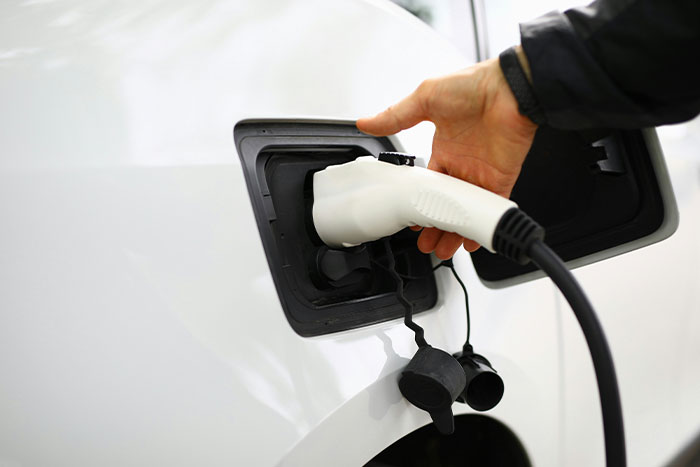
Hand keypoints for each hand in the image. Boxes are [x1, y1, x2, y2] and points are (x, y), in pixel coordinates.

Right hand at [357, 54, 536, 258]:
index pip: (428, 185)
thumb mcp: (425, 99)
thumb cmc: (473, 85)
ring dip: (455, 231)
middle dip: (436, 226)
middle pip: (446, 204)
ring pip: (465, 212)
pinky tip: (471, 240)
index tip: (413, 220)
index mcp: (444, 148)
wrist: (511, 88)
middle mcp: (462, 164)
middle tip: (426, 244)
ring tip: (444, 250)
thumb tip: (366, 122)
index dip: (420, 204)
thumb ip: (395, 116)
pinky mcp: (500, 179)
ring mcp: (481, 173)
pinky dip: (481, 226)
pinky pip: (490, 208)